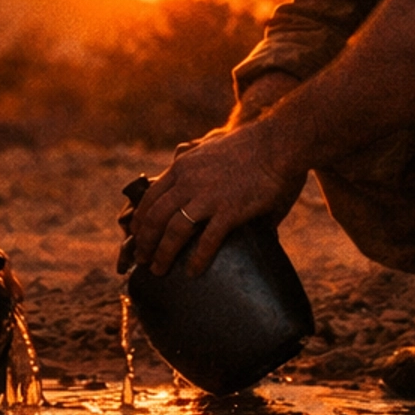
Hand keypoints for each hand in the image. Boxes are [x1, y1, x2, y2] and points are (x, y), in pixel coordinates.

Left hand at [125, 115, 309, 278]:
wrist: (279, 143)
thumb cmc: (251, 146)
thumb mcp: (212, 146)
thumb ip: (197, 160)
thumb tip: (187, 161)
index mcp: (183, 167)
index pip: (150, 197)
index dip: (140, 220)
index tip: (135, 235)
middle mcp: (188, 182)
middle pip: (155, 217)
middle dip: (145, 242)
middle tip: (142, 259)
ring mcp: (208, 197)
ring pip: (174, 230)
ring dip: (163, 253)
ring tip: (159, 270)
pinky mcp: (229, 210)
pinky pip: (207, 240)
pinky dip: (197, 258)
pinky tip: (193, 272)